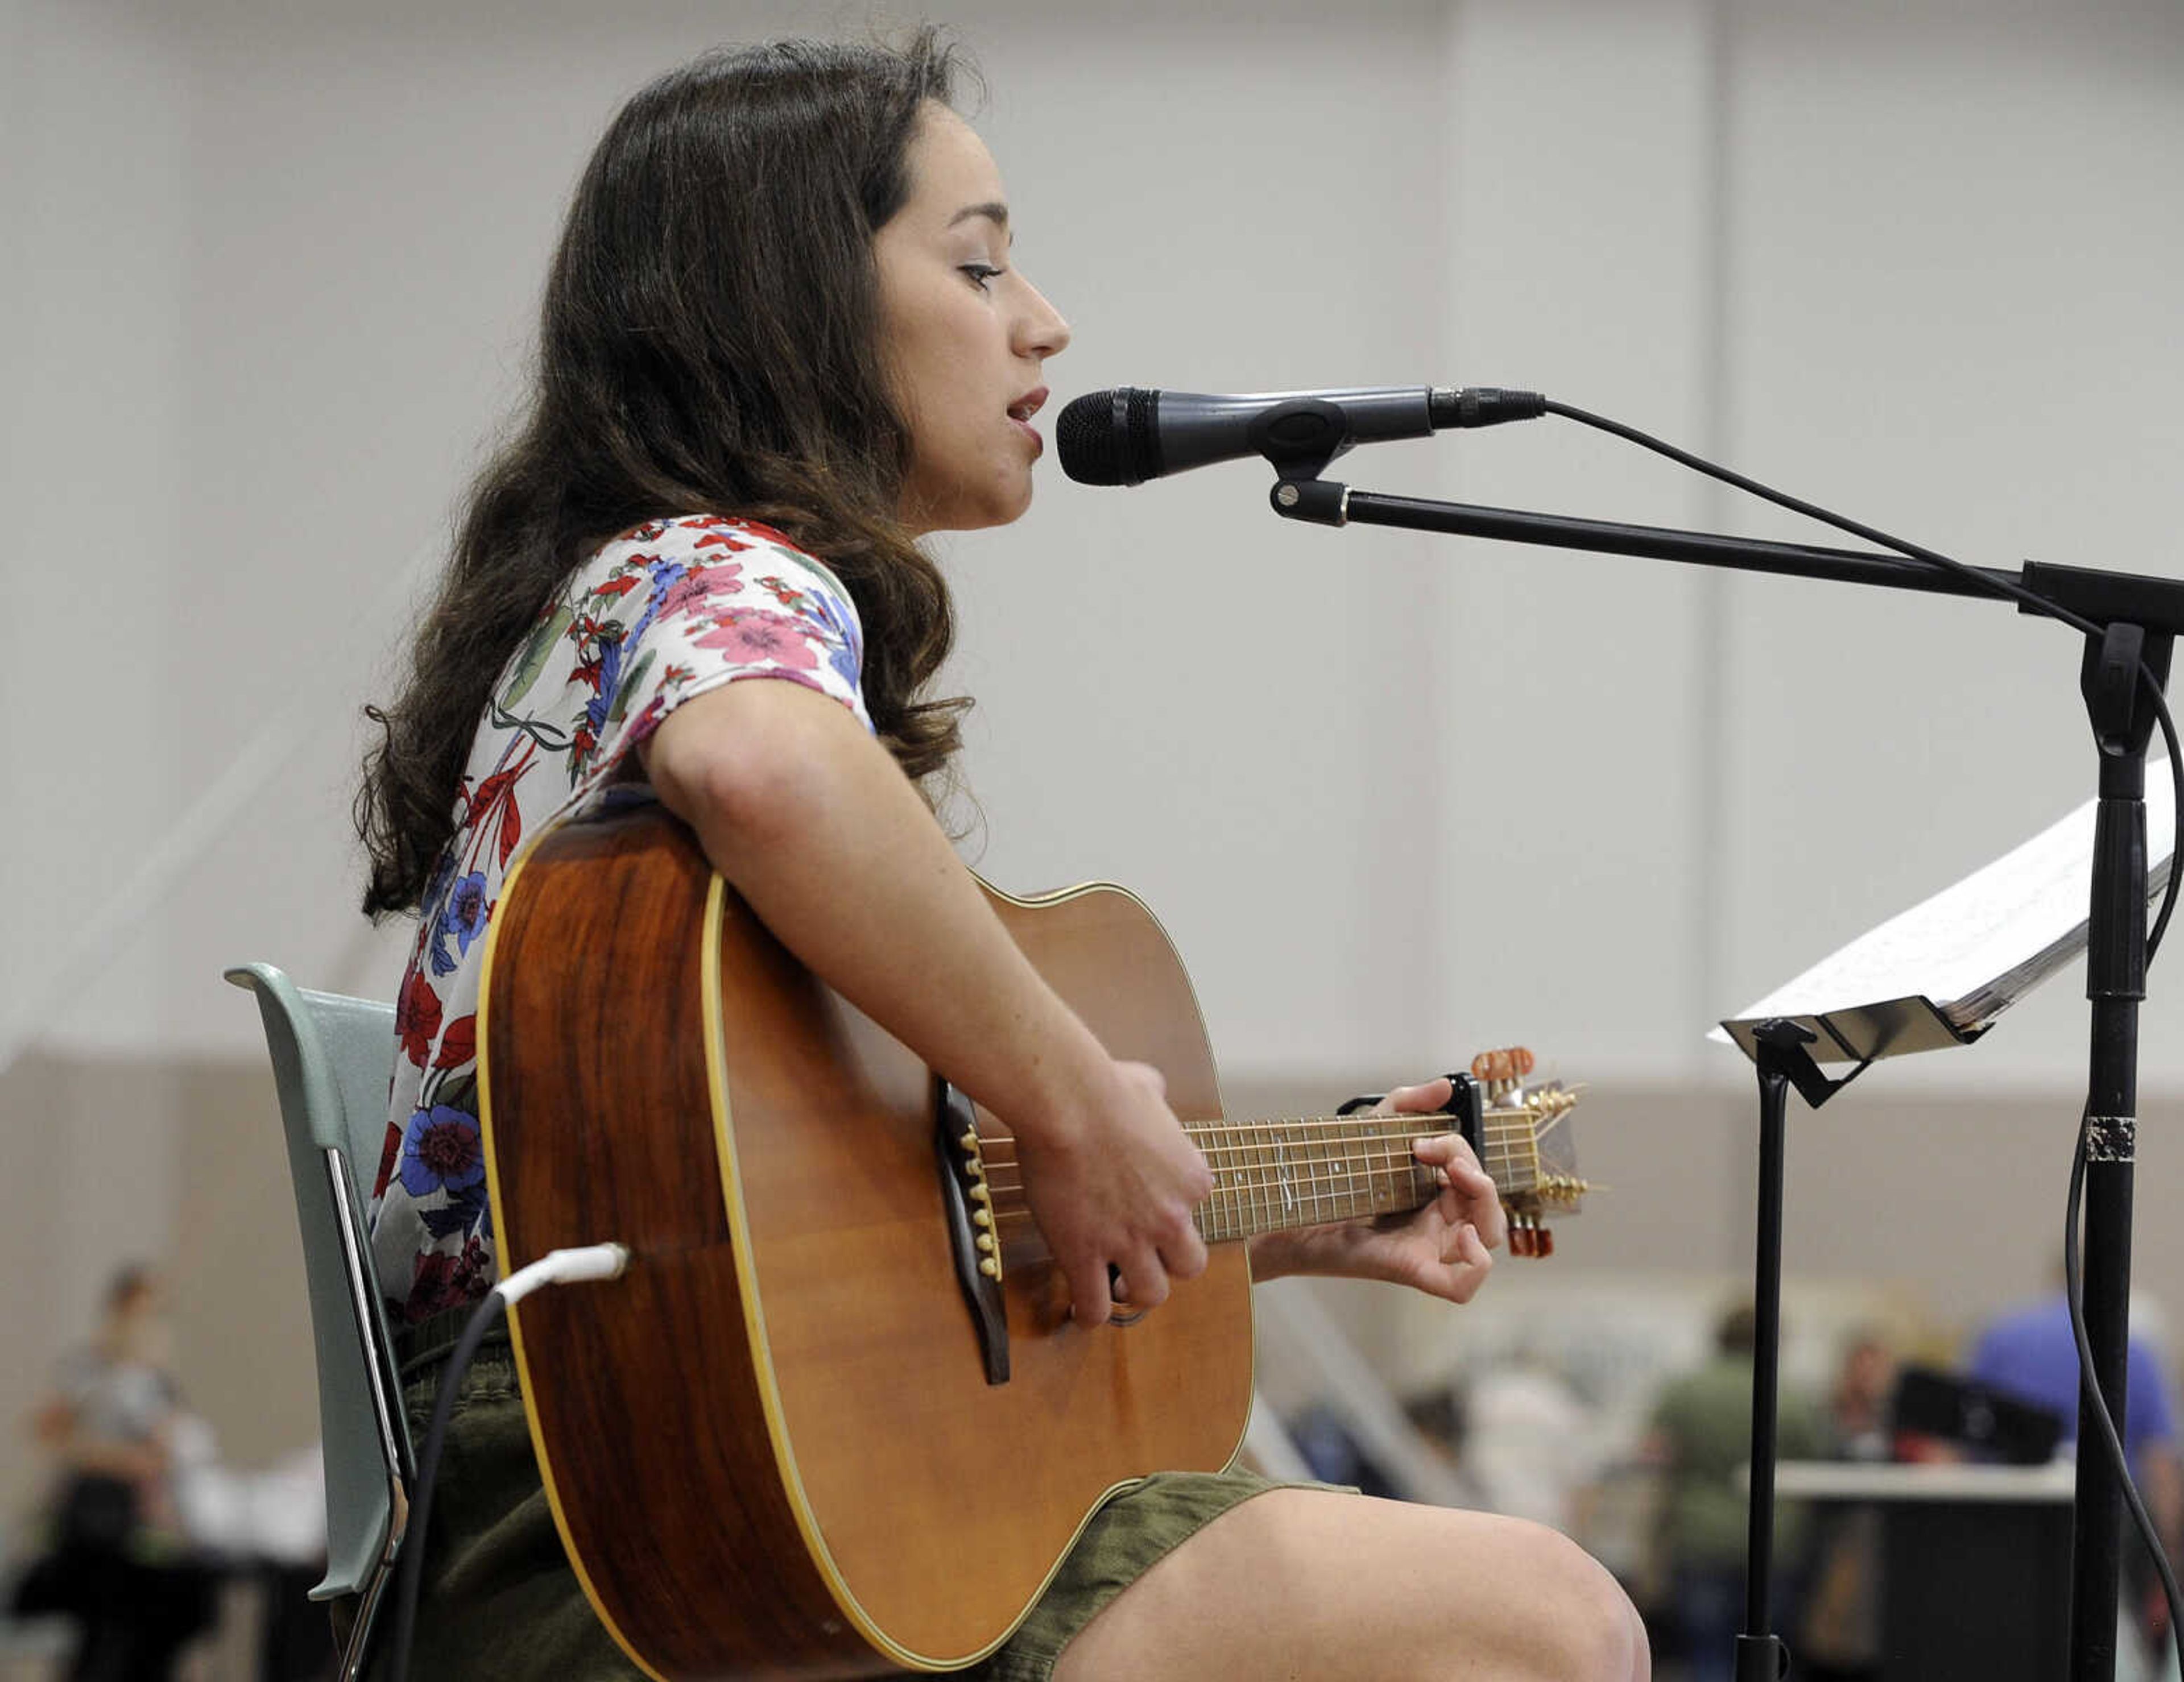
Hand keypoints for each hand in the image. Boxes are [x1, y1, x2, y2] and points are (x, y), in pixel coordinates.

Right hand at [1010, 1059, 1214, 1325]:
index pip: (1196, 1209)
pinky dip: (1089, 1313)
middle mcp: (1170, 1217)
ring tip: (1114, 1286)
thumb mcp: (1147, 1084)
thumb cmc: (1104, 1086)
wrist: (1067, 1103)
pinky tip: (1081, 1311)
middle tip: (1144, 1256)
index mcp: (1192, 1180)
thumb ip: (1157, 1096)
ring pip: (1150, 1294)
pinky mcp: (1086, 1255)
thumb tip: (1149, 1088)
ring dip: (1133, 1292)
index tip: (1148, 1205)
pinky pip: (1095, 1305)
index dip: (1171, 1209)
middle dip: (1168, 1265)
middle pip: (1189, 1265)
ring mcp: (1130, 1241)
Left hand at [1250, 1077, 1506, 1302]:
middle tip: (1444, 1157)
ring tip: (1456, 1177)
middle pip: (1488, 1206)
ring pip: (1487, 1239)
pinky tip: (1464, 1235)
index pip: (1475, 1178)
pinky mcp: (1413, 1270)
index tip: (1425, 1142)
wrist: (1291, 1206)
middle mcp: (1437, 1224)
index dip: (1463, 1153)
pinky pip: (1462, 1286)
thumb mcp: (1374, 1129)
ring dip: (1487, 1205)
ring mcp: (1428, 1249)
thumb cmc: (1334, 1175)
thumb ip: (1408, 1103)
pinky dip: (1477, 1264)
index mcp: (1435, 1195)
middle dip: (1478, 1172)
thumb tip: (1444, 1087)